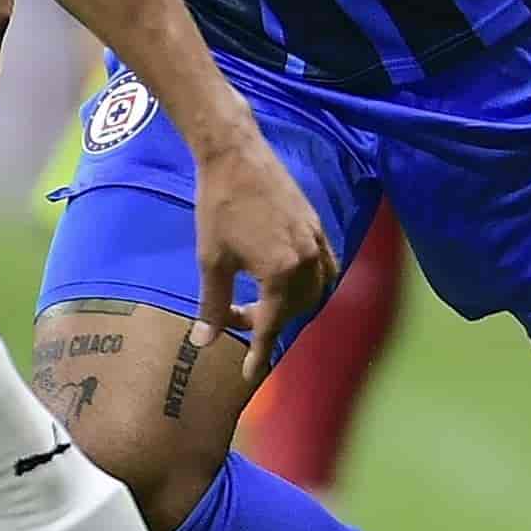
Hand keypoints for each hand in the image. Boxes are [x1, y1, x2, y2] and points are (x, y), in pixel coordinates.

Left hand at [192, 123, 333, 386]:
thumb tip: (204, 342)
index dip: (260, 352)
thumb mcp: (211, 260)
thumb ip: (213, 304)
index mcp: (281, 272)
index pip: (273, 324)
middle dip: (269, 320)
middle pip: (296, 308)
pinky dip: (313, 282)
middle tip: (236, 315)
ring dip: (292, 304)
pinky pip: (326, 266)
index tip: (251, 374)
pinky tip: (292, 280)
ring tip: (263, 301)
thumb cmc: (218, 207)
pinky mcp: (316, 225)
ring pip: (316, 290)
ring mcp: (316, 240)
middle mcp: (307, 260)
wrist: (235, 155)